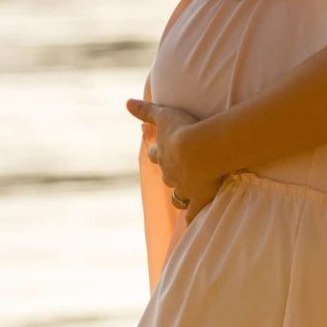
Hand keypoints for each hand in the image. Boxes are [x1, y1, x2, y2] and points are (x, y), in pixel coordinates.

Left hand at [126, 98, 226, 223]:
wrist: (201, 151)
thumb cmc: (184, 129)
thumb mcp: (163, 115)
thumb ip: (145, 110)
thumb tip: (125, 102)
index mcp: (163, 154)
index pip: (156, 154)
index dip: (158, 153)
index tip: (159, 153)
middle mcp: (170, 173)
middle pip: (167, 176)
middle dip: (171, 175)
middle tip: (178, 174)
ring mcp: (184, 188)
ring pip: (178, 196)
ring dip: (180, 196)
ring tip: (186, 198)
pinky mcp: (199, 199)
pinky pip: (194, 213)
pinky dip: (194, 218)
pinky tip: (194, 224)